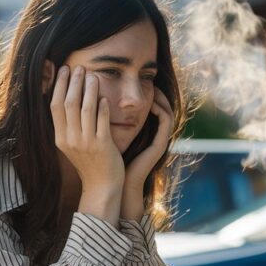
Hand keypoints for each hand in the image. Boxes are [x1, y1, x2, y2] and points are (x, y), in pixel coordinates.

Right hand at [51, 65, 123, 224]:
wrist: (101, 187)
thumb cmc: (89, 164)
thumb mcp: (72, 145)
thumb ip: (69, 126)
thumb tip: (68, 99)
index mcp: (60, 138)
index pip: (55, 106)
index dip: (59, 86)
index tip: (64, 70)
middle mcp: (70, 139)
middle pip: (69, 103)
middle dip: (74, 82)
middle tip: (79, 67)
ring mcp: (86, 142)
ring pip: (86, 108)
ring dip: (89, 89)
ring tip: (93, 75)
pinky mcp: (103, 145)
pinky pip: (102, 120)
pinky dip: (102, 106)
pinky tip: (104, 96)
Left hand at [121, 89, 173, 220]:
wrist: (116, 183)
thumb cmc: (109, 161)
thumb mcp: (109, 135)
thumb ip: (109, 121)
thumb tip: (97, 102)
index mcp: (146, 133)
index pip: (154, 108)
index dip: (151, 95)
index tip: (141, 84)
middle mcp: (156, 135)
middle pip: (164, 107)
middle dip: (158, 93)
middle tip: (150, 81)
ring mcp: (160, 140)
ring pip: (168, 112)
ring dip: (161, 99)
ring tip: (152, 88)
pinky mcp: (160, 145)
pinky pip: (166, 122)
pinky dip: (160, 110)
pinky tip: (150, 104)